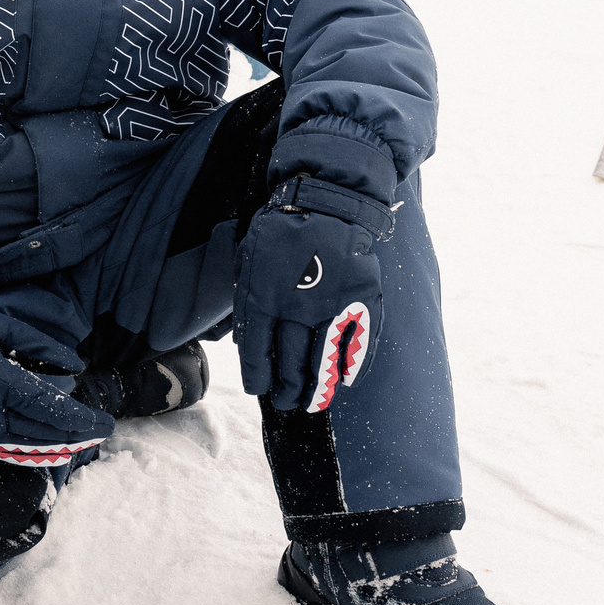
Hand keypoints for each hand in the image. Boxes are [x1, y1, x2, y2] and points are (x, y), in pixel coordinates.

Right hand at [0, 307, 113, 468]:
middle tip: (105, 430)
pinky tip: (61, 451)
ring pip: (32, 447)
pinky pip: (14, 453)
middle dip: (79, 433)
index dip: (78, 417)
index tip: (104, 421)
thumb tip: (77, 366)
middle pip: (44, 431)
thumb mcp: (5, 327)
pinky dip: (41, 455)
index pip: (46, 407)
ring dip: (64, 446)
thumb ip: (43, 346)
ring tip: (89, 440)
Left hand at [232, 177, 394, 412]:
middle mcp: (295, 306)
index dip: (257, 376)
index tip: (259, 389)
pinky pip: (357, 343)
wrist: (327, 202)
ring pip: (322, 360)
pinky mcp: (360, 300)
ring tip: (314, 402)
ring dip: (317, 387)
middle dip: (286, 388)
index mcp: (262, 295)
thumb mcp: (248, 256)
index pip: (257, 351)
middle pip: (289, 362)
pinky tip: (346, 381)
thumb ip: (246, 295)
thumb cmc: (282, 229)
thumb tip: (242, 336)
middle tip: (286, 402)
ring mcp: (331, 305)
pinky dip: (353, 366)